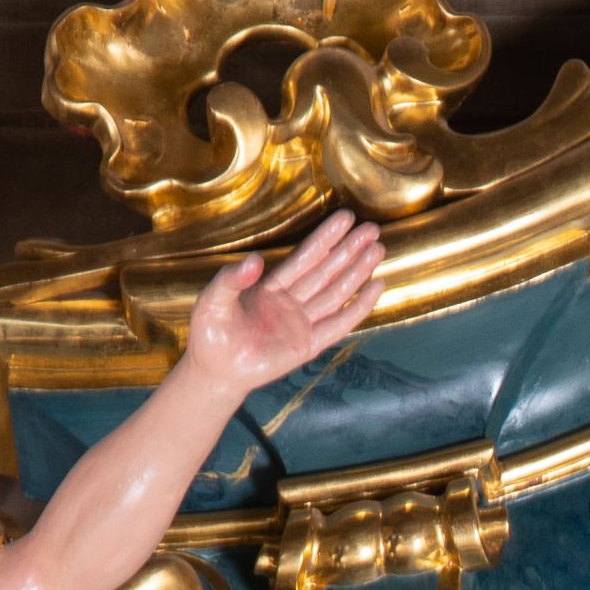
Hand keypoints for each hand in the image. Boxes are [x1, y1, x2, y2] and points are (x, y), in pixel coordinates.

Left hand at [179, 209, 385, 401]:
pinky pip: (339, 324)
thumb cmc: (211, 333)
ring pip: (337, 293)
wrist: (216, 371)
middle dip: (349, 250)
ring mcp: (303, 324)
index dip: (325, 238)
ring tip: (378, 250)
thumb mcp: (213, 299)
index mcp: (271, 287)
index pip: (305, 257)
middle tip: (372, 229)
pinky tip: (375, 287)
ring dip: (358, 272)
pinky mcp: (309, 346)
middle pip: (326, 271)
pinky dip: (359, 307)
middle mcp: (291, 302)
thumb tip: (254, 260)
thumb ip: (231, 279)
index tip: (345, 219)